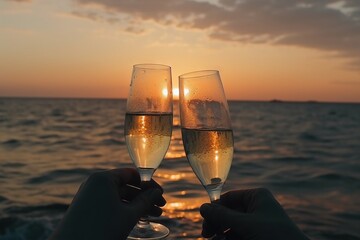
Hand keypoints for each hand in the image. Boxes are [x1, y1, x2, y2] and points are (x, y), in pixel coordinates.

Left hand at [50, 168, 165, 239]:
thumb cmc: (101, 230)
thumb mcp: (129, 215)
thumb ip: (145, 201)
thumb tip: (156, 193)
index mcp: (104, 178)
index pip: (131, 174)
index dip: (149, 184)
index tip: (161, 194)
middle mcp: (95, 183)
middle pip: (126, 186)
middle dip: (144, 197)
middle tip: (161, 207)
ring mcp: (89, 196)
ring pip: (119, 197)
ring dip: (137, 205)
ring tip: (154, 216)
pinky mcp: (86, 208)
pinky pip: (110, 204)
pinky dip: (124, 210)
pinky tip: (138, 219)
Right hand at [200, 188, 309, 239]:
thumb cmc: (274, 236)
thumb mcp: (245, 225)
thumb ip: (222, 216)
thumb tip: (202, 208)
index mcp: (256, 197)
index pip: (228, 198)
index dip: (215, 208)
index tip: (205, 222)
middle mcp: (257, 207)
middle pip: (229, 212)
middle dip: (217, 223)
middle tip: (206, 235)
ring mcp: (258, 223)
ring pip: (232, 226)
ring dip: (222, 233)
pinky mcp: (259, 236)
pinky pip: (239, 235)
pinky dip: (230, 238)